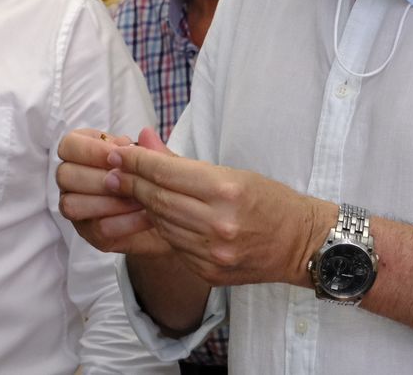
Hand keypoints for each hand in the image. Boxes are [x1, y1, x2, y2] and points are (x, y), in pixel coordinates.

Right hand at [57, 128, 169, 257]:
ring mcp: (78, 208)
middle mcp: (73, 180)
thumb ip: (151, 150)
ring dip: (110, 201)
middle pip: (64, 175)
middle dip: (100, 178)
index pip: (69, 145)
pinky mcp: (90, 233)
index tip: (118, 156)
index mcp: (84, 153)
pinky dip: (125, 221)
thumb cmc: (154, 180)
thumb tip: (146, 134)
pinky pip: (97, 228)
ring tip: (141, 199)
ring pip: (72, 204)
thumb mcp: (158, 162)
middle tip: (131, 180)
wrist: (168, 215)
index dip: (91, 150)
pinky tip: (147, 216)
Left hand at [108, 129, 335, 287]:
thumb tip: (143, 142)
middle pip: (158, 199)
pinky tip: (157, 216)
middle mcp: (217, 223)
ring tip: (128, 192)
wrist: (301, 243)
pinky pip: (174, 245)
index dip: (136, 162)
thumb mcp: (232, 173)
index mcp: (226, 190)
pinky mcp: (208, 271)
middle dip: (130, 183)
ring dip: (142, 207)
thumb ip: (183, 163)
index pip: (166, 173)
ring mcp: (212, 251)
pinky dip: (162, 229)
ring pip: (162, 224)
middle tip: (111, 172)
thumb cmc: (270, 200)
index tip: (117, 154)